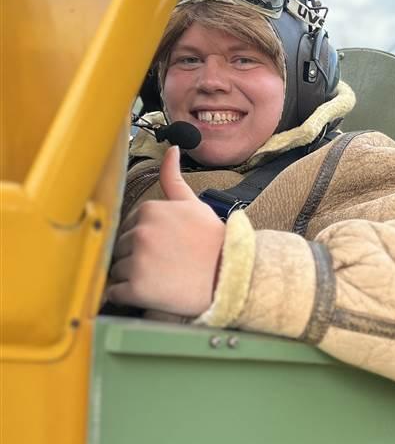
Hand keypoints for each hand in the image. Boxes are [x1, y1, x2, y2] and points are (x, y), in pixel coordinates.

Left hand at [107, 146, 224, 315]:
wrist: (229, 275)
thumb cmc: (212, 241)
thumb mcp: (194, 204)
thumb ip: (174, 178)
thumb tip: (172, 148)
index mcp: (149, 210)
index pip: (128, 226)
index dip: (144, 238)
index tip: (164, 246)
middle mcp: (140, 233)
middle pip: (120, 247)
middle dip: (136, 257)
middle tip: (165, 263)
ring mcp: (137, 261)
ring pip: (116, 270)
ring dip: (131, 276)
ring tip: (160, 278)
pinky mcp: (137, 289)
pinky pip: (115, 293)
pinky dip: (126, 295)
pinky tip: (149, 291)